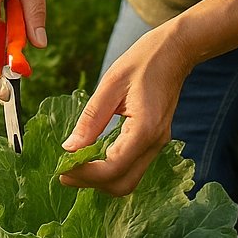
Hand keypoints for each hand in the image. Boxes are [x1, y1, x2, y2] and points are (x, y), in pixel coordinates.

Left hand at [58, 27, 190, 195]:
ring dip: (101, 179)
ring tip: (76, 165)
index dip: (84, 174)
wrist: (175, 52)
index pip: (112, 169)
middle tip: (66, 172)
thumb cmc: (143, 60)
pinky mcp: (155, 141)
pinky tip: (94, 156)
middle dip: (92, 183)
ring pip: (128, 180)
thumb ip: (90, 119)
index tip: (62, 169)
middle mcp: (154, 143)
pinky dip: (111, 169)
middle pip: (122, 185)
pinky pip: (132, 167)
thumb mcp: (110, 84)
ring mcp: (157, 144)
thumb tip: (69, 148)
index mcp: (144, 129)